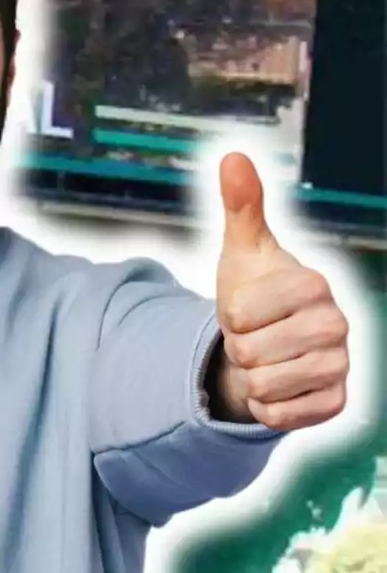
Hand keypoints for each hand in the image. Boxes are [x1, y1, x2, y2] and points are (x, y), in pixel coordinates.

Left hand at [212, 153, 348, 430]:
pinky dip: (266, 406)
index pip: (240, 314)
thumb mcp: (242, 250)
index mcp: (313, 284)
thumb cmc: (255, 292)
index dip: (230, 315)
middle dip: (240, 348)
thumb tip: (233, 156)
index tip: (247, 308)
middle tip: (256, 337)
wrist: (267, 342)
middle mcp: (337, 324)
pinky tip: (279, 385)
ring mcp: (341, 366)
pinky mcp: (336, 403)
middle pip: (250, 352)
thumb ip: (241, 206)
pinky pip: (278, 416)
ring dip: (251, 377)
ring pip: (262, 386)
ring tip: (267, 358)